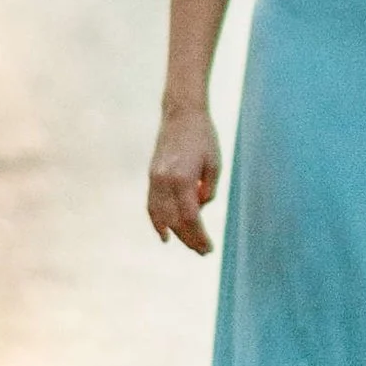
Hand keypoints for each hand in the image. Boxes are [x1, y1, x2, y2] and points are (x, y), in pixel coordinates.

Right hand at [148, 103, 221, 251]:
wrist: (182, 115)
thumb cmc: (204, 137)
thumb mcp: (214, 164)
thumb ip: (208, 190)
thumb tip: (200, 208)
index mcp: (183, 178)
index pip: (191, 218)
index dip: (199, 236)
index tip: (209, 248)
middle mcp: (165, 181)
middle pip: (175, 221)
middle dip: (189, 239)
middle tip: (203, 251)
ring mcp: (155, 178)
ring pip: (160, 215)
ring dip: (174, 233)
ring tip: (189, 246)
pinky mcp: (151, 175)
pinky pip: (151, 204)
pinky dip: (156, 221)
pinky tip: (164, 234)